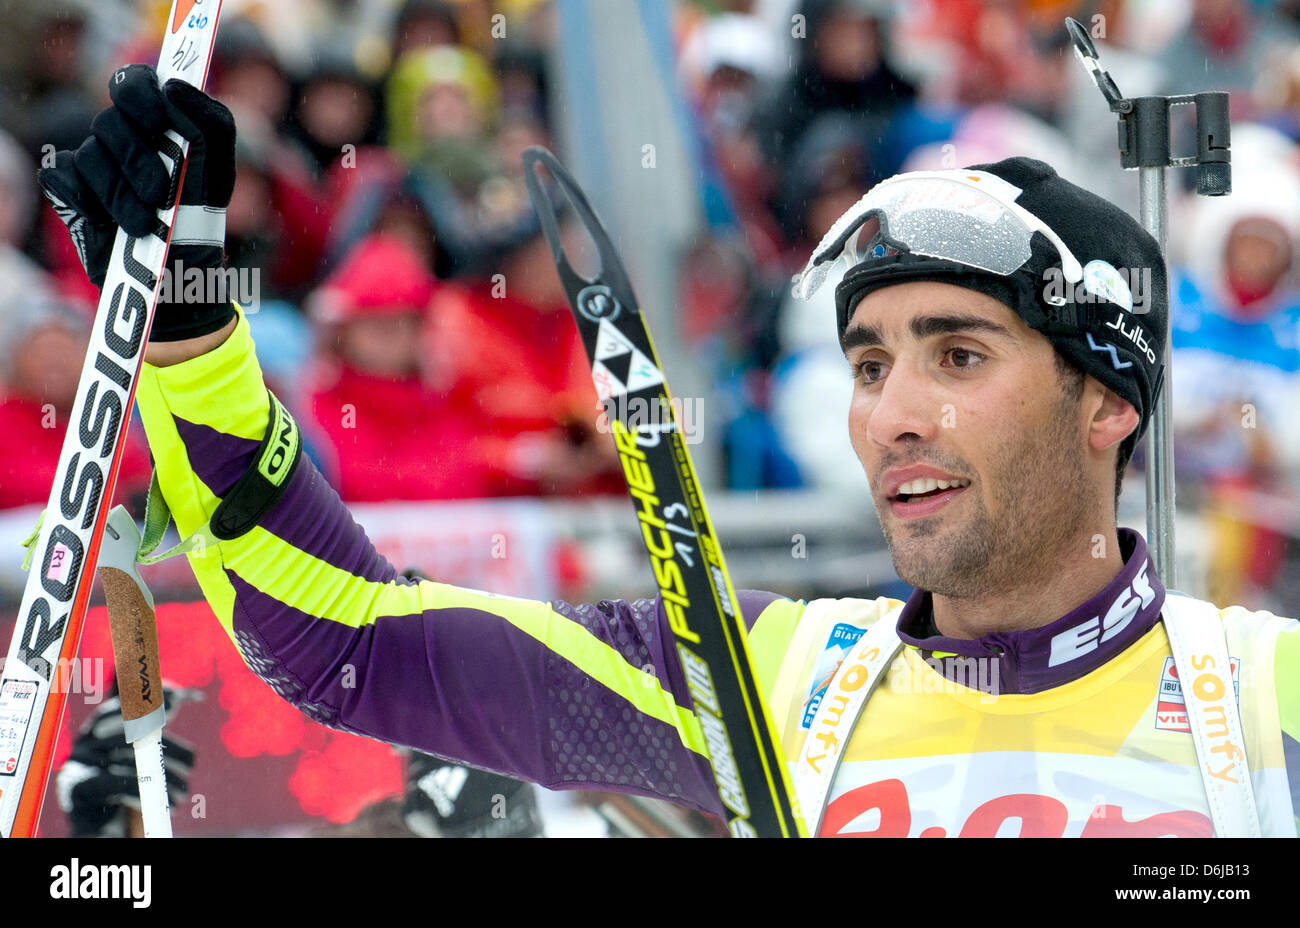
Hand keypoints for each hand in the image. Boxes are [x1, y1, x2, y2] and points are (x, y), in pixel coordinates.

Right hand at [38, 63, 237, 341]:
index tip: (156, 118)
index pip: (134, 82)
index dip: (139, 92)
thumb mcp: (220, 170)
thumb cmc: (199, 217)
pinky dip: (91, 203)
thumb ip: (211, 122)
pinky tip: (113, 225)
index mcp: (155, 122)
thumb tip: (175, 86)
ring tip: (146, 225)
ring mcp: (93, 163)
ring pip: (90, 156)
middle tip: (160, 195)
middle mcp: (121, 137)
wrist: (179, 273)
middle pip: (110, 123)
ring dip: (123, 196)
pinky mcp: (71, 192)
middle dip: (138, 161)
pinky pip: (65, 179)